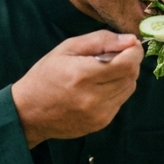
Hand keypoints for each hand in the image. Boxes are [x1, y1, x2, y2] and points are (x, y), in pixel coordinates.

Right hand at [12, 30, 143, 146]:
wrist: (29, 112)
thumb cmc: (46, 75)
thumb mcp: (67, 48)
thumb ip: (100, 40)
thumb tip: (129, 40)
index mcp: (83, 75)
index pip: (127, 63)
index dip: (134, 51)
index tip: (129, 44)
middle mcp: (94, 97)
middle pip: (131, 76)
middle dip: (129, 62)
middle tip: (114, 56)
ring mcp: (99, 113)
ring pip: (129, 89)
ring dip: (124, 77)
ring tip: (104, 72)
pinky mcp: (101, 123)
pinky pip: (120, 102)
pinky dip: (116, 91)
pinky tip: (99, 88)